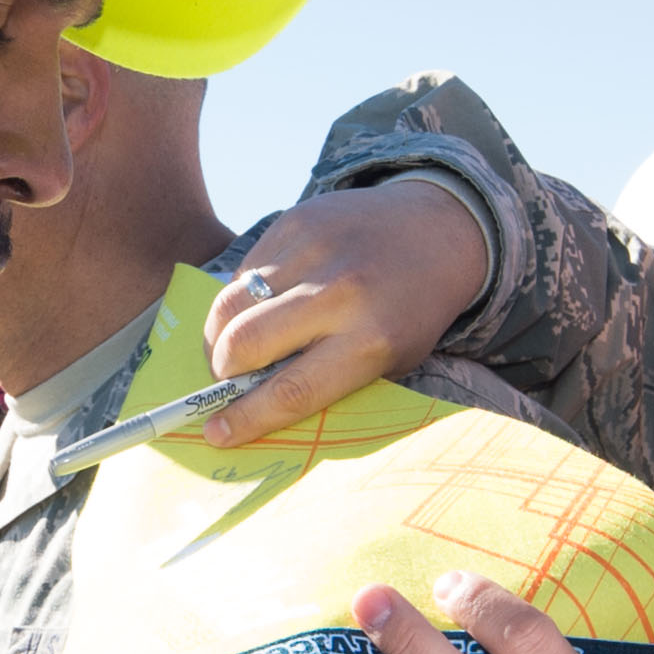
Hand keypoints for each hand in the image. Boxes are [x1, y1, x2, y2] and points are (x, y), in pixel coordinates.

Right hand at [198, 180, 485, 446]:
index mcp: (371, 340)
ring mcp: (313, 250)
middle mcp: (339, 292)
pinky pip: (242, 270)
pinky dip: (239, 297)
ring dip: (219, 336)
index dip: (246, 418)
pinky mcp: (294, 220)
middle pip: (246, 344)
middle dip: (222, 372)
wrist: (435, 227)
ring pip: (230, 303)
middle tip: (226, 381)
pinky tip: (257, 306)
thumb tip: (253, 403)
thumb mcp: (389, 360)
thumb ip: (328, 381)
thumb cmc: (410, 312)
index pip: (291, 390)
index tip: (218, 433)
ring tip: (231, 348)